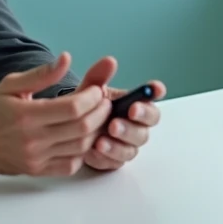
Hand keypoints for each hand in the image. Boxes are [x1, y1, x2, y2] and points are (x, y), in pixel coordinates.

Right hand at [0, 52, 111, 175]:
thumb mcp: (12, 84)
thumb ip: (42, 73)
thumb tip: (66, 58)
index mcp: (27, 115)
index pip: (73, 108)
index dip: (92, 97)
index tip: (97, 90)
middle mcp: (33, 139)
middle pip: (82, 128)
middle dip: (101, 112)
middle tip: (103, 102)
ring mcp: (36, 158)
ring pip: (80, 147)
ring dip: (96, 131)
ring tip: (97, 117)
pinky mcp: (37, 170)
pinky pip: (70, 165)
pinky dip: (83, 152)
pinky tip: (83, 137)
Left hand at [73, 56, 165, 171]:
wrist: (67, 131)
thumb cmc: (84, 108)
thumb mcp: (88, 91)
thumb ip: (98, 77)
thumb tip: (110, 61)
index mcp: (132, 103)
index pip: (151, 97)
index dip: (156, 92)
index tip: (154, 88)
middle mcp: (135, 125)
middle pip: (148, 125)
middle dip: (138, 121)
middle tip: (120, 118)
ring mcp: (127, 144)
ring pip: (133, 148)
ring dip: (119, 144)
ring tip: (102, 140)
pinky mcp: (115, 161)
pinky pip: (116, 162)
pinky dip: (106, 157)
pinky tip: (94, 152)